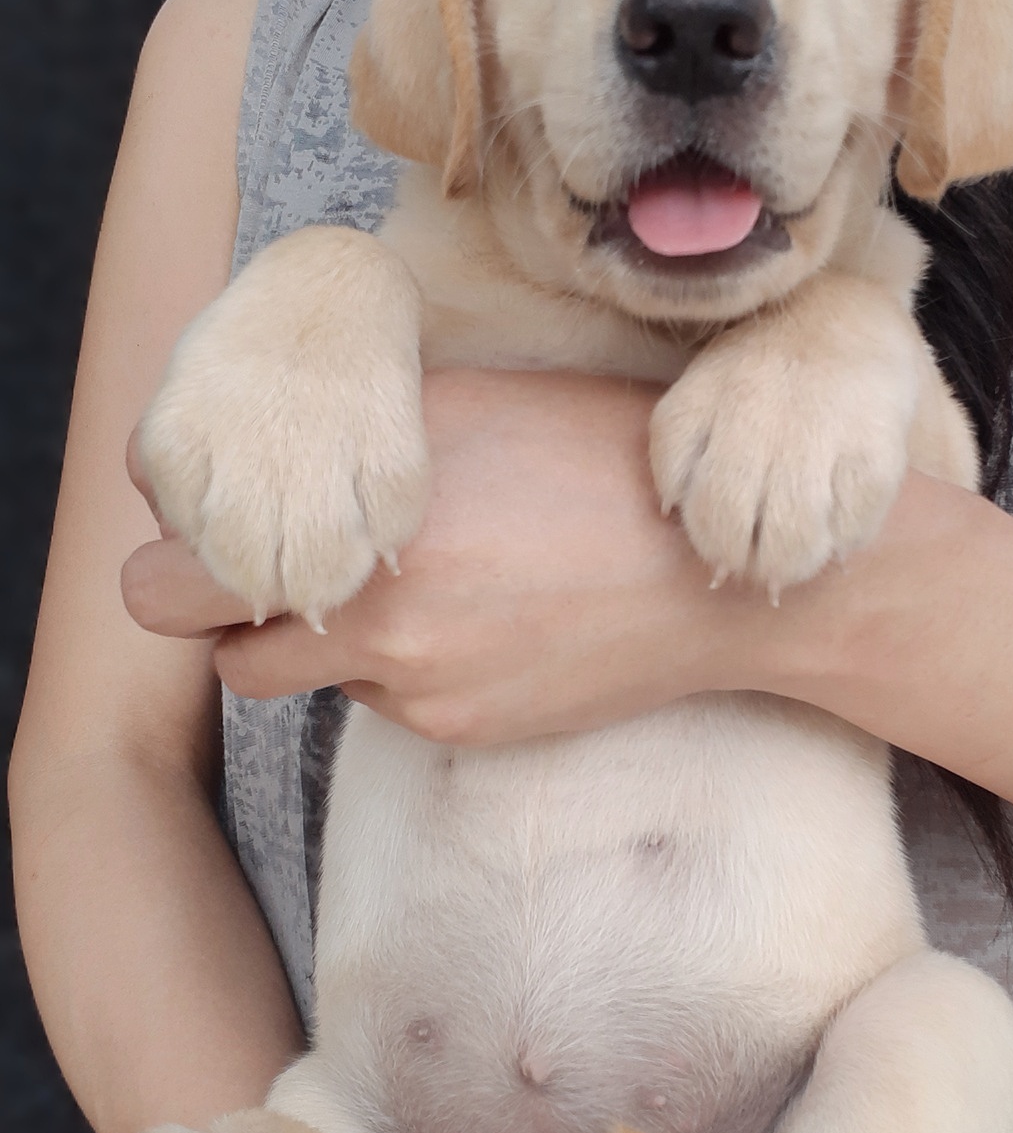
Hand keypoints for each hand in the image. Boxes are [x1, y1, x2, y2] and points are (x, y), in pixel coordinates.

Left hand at [123, 368, 766, 744]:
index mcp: (368, 523)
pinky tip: (478, 614)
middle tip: (278, 570)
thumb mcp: (470, 403)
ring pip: (313, 677)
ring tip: (411, 580)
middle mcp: (380, 620)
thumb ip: (354, 440)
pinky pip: (388, 702)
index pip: (175, 587)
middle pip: (227, 652)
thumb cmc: (601, 460)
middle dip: (235, 616)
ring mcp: (421, 689)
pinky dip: (405, 666)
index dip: (185, 560)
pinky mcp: (462, 730)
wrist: (717, 575)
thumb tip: (265, 459)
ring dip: (327, 641)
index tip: (215, 534)